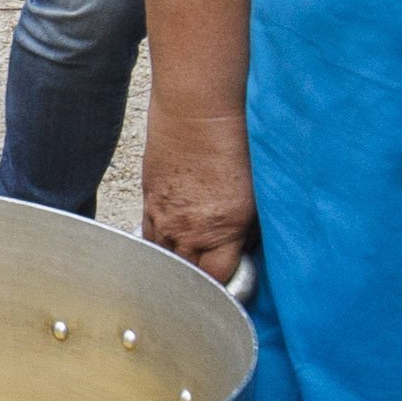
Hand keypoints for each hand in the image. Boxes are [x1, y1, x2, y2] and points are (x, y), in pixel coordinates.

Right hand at [139, 104, 254, 284]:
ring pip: (163, 259)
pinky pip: (149, 237)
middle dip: (197, 281)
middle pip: (186, 276)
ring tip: (187, 263)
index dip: (224, 287)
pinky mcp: (148, 201)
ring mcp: (162, 218)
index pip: (218, 280)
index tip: (230, 283)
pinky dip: (160, 244)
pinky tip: (171, 240)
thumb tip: (240, 251)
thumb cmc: (232, 144)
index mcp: (221, 230)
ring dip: (175, 265)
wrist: (196, 112)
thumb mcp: (253, 196)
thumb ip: (246, 231)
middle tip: (208, 278)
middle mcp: (188, 230)